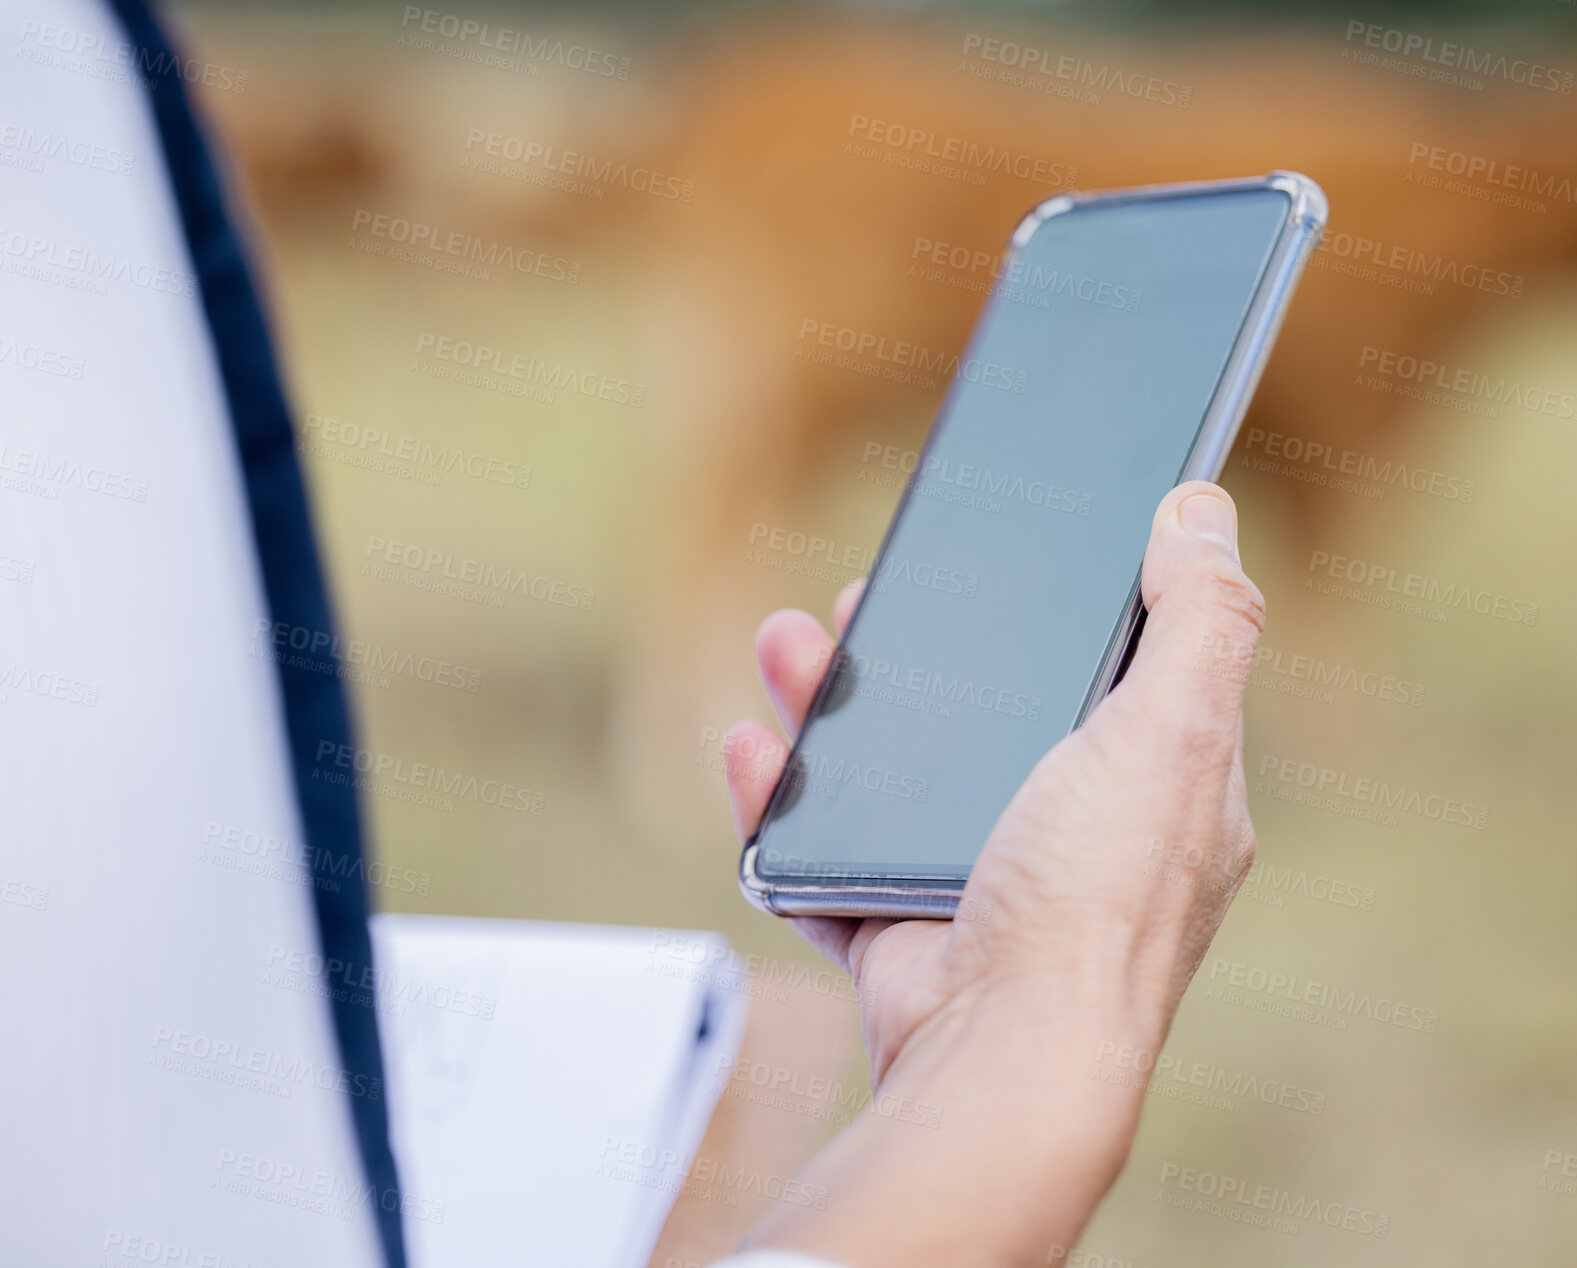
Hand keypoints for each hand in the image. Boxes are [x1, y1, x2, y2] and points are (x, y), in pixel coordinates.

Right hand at [722, 482, 1265, 1266]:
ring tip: (788, 646)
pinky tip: (755, 750)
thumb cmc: (1095, 901)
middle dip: (912, 652)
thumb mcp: (1170, 737)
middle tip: (868, 596)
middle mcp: (1070, 836)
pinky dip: (785, 805)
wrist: (997, 1058)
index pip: (1110, 676)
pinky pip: (828, 853)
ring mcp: (977, 885)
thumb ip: (1200, 622)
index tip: (1002, 555)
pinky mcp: (899, 927)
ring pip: (892, 777)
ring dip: (832, 707)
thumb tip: (1203, 510)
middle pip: (981, 717)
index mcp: (1151, 789)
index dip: (1055, 610)